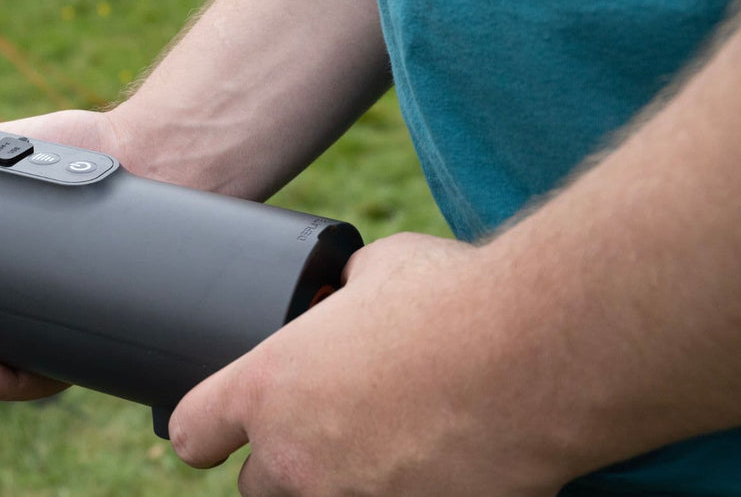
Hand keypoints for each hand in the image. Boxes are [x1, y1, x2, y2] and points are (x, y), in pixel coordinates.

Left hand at [169, 233, 576, 495]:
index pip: (194, 432)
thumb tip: (350, 288)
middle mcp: (299, 458)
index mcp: (268, 388)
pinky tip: (436, 469)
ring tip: (388, 452)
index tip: (217, 433)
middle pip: (257, 489)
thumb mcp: (383, 266)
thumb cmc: (461, 298)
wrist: (547, 353)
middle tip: (325, 435)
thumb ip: (347, 288)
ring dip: (342, 487)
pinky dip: (411, 493)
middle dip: (282, 466)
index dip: (204, 431)